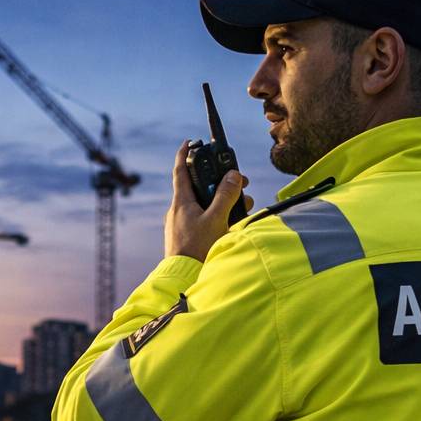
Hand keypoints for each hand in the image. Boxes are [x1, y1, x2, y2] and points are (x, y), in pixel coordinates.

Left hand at [165, 141, 250, 262]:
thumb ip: (226, 196)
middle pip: (198, 187)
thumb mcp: (216, 219)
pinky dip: (215, 215)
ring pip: (203, 204)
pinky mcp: (186, 236)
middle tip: (237, 180)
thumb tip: (234, 176)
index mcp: (181, 202)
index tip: (189, 142)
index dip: (185, 153)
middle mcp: (178, 210)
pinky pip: (201, 218)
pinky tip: (229, 224)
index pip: (180, 170)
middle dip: (218, 181)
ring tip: (241, 206)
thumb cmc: (197, 249)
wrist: (183, 278)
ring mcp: (180, 224)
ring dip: (222, 201)